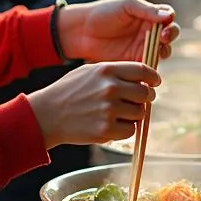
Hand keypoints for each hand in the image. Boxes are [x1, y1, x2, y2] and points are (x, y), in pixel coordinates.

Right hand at [28, 61, 159, 147]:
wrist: (45, 116)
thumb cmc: (69, 92)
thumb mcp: (89, 72)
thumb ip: (116, 72)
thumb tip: (144, 79)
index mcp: (107, 70)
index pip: (143, 71)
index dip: (153, 78)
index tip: (155, 83)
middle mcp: (110, 88)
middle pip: (146, 94)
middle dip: (145, 99)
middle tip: (136, 102)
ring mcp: (109, 109)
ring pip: (140, 113)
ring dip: (133, 115)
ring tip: (116, 114)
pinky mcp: (106, 129)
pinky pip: (131, 130)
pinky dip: (124, 130)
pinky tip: (110, 125)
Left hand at [55, 0, 177, 62]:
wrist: (81, 32)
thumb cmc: (103, 13)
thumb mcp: (126, 6)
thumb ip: (148, 10)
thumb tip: (169, 16)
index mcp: (148, 15)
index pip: (168, 18)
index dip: (171, 22)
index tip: (166, 24)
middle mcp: (149, 31)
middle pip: (170, 35)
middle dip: (170, 36)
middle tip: (163, 39)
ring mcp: (143, 47)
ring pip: (163, 51)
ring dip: (165, 51)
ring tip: (157, 52)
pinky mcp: (135, 62)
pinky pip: (150, 65)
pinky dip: (153, 66)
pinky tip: (150, 64)